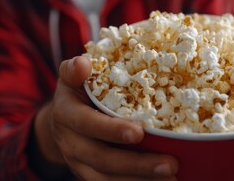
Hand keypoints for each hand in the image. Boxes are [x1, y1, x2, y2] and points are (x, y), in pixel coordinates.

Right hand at [33, 56, 177, 180]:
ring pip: (106, 178)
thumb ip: (75, 70)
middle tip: (170, 164)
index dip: (111, 130)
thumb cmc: (77, 90)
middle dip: (136, 164)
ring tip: (171, 177)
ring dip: (139, 180)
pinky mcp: (88, 174)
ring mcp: (79, 162)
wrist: (61, 118)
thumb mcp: (72, 76)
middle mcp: (71, 142)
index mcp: (67, 114)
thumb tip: (83, 63)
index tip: (139, 133)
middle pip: (101, 158)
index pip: (88, 124)